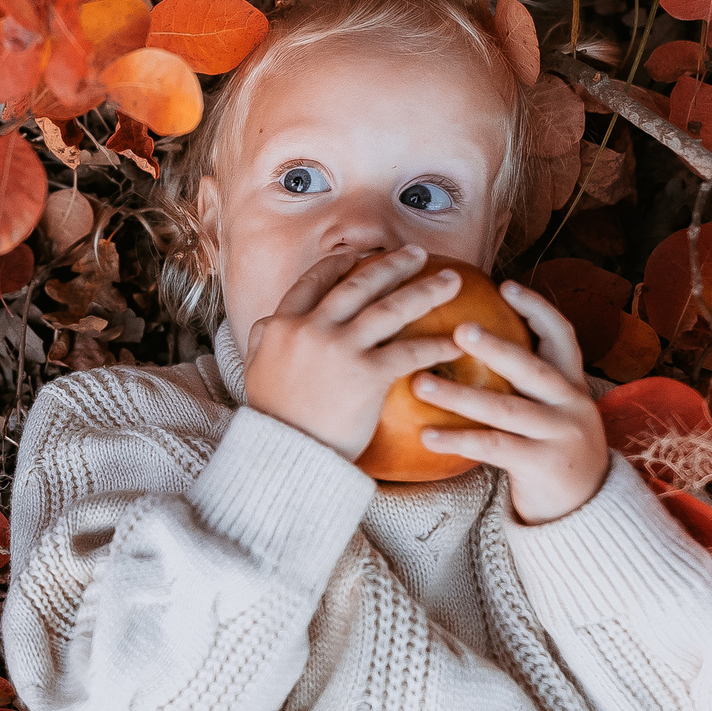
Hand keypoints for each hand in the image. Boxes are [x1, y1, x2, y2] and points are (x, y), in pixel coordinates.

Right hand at [241, 246, 466, 458]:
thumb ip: (263, 341)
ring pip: (390, 308)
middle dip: (392, 265)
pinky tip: (457, 342)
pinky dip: (436, 345)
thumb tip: (270, 323)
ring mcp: (339, 350)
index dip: (339, 264)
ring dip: (425, 290)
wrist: (284, 456)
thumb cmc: (273, 420)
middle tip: (418, 254)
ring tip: (451, 280)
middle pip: (359, 285)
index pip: (314, 281)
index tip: (360, 256)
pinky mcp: (366, 376)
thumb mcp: (254, 370)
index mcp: (280, 325)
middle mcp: (310, 329)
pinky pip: (409, 351)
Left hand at [412, 280, 610, 523]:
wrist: (586, 508)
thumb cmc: (552, 449)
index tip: (506, 285)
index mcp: (572, 383)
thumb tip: (474, 342)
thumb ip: (525, 383)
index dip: (537, 308)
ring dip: (459, 395)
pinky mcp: (543, 465)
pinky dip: (459, 440)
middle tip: (457, 329)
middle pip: (531, 368)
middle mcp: (572, 404)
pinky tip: (427, 436)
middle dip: (495, 346)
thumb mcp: (551, 410)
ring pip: (505, 409)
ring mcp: (560, 435)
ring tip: (420, 383)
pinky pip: (494, 448)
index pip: (562, 335)